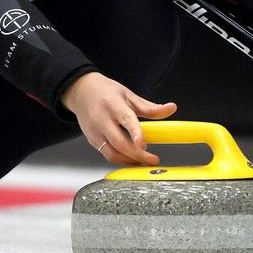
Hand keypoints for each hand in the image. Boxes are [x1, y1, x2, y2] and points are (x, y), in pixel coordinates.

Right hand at [60, 71, 177, 165]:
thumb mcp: (129, 95)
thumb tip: (171, 109)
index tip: (144, 144)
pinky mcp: (92, 140)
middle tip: (153, 159)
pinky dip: (120, 159)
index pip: (125, 120)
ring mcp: (95, 131)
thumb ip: (150, 107)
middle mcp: (102, 119)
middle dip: (137, 155)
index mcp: (113, 104)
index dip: (135, 133)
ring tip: (143, 161)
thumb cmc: (106, 92)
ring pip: (111, 153)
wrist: (81, 91)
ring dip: (129, 161)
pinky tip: (131, 159)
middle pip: (119, 143)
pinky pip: (106, 154)